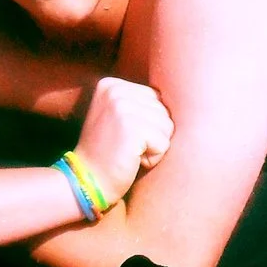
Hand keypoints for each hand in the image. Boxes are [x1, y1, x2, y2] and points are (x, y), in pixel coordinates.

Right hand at [73, 76, 171, 203]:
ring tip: (129, 153)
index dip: (147, 124)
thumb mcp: (117, 117)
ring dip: (153, 147)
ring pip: (167, 127)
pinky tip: (132, 161)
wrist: (85, 181)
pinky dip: (153, 159)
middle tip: (125, 147)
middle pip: (163, 111)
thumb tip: (180, 96)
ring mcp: (122, 108)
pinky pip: (164, 144)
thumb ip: (139, 103)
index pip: (156, 98)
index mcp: (111, 85)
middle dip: (152, 135)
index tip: (123, 135)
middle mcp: (115, 91)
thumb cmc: (107, 154)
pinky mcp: (131, 128)